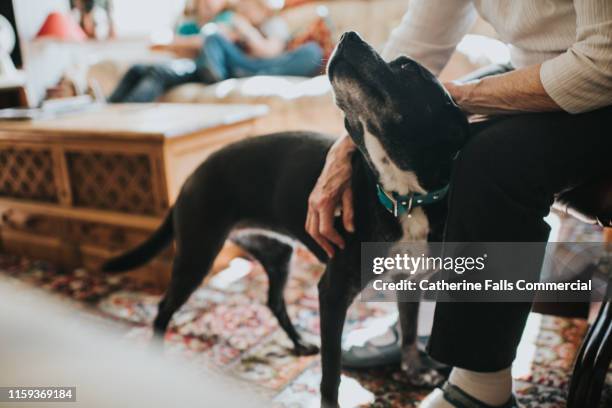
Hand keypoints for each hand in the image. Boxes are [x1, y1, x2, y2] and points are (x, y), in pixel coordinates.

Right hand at [306, 134, 355, 256]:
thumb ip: (349, 214)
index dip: (334, 240)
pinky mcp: (311, 200)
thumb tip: (350, 231)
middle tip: (334, 253)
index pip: (325, 229)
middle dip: (324, 244)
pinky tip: (327, 233)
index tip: (343, 244)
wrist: (337, 159)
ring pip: (309, 227)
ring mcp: (310, 201)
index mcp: (324, 203)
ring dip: (318, 239)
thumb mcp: (350, 195)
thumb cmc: (346, 175)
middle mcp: (314, 203)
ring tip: (329, 246)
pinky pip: (310, 219)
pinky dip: (316, 229)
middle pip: (314, 231)